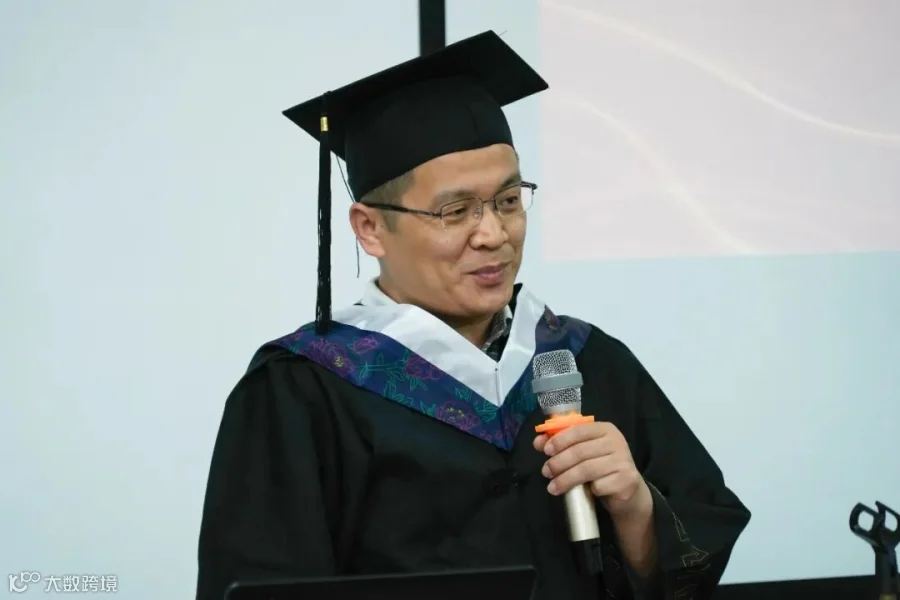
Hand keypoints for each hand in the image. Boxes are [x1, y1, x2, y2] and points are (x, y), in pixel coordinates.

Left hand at [534, 421, 649, 518]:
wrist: (627, 491)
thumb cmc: (601, 467)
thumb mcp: (583, 453)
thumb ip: (562, 444)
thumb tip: (538, 442)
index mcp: (605, 429)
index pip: (579, 430)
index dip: (560, 440)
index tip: (546, 451)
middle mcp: (617, 442)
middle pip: (580, 452)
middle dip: (558, 463)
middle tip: (546, 472)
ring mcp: (624, 461)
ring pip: (587, 469)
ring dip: (565, 480)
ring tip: (553, 488)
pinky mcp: (626, 480)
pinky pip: (599, 486)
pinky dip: (588, 491)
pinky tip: (583, 494)